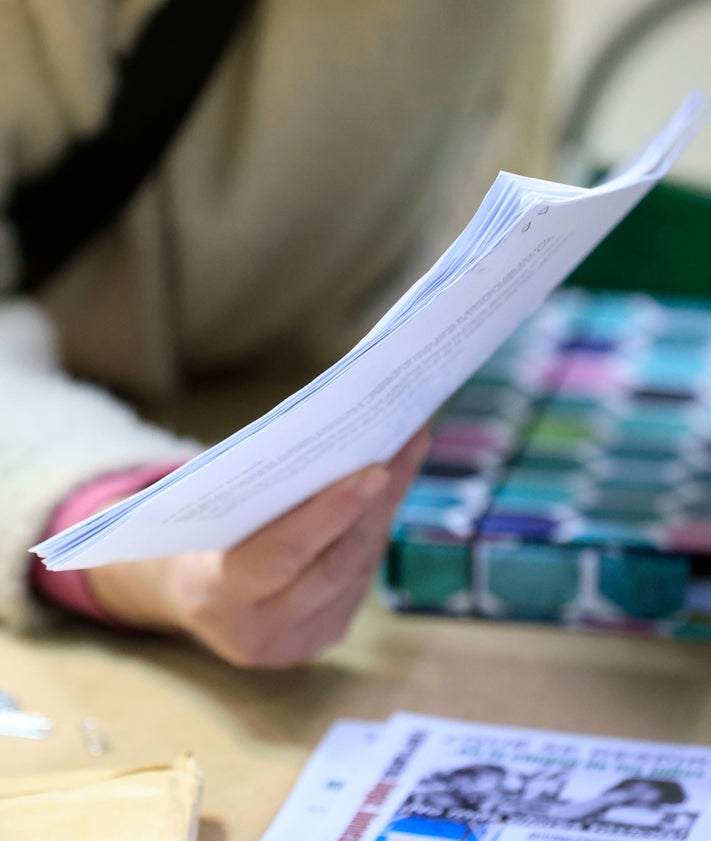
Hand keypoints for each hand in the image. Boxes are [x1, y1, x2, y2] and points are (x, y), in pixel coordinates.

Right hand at [87, 429, 430, 667]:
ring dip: (385, 510)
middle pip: (334, 565)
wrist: (198, 596)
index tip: (375, 471)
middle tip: (406, 446)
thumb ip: (258, 494)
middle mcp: (259, 631)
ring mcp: (297, 642)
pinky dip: (375, 531)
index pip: (281, 555)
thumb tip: (336, 443)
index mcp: (214, 596)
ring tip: (408, 453)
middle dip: (376, 504)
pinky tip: (390, 491)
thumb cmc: (201, 536)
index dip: (331, 514)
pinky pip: (360, 579)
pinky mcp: (324, 636)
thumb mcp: (208, 513)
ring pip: (356, 570)